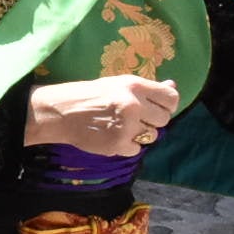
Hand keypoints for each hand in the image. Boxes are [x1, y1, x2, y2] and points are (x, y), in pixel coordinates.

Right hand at [24, 74, 180, 156]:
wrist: (61, 112)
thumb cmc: (89, 95)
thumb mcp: (118, 84)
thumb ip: (146, 89)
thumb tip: (172, 86)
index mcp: (134, 86)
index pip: (171, 97)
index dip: (167, 104)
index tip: (157, 107)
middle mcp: (133, 105)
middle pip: (164, 119)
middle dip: (151, 120)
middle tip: (134, 117)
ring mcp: (127, 126)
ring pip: (151, 135)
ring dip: (139, 133)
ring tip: (120, 126)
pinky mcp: (119, 144)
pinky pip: (137, 149)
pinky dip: (127, 145)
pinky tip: (112, 135)